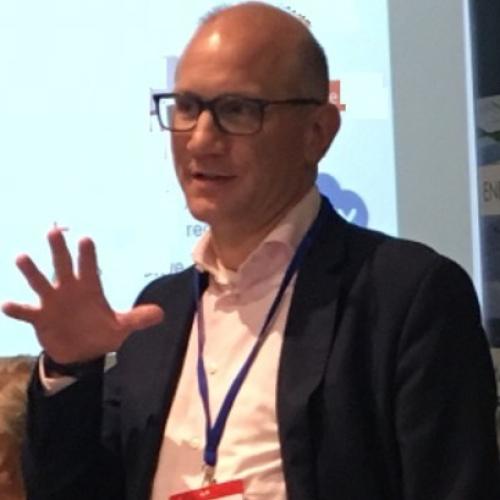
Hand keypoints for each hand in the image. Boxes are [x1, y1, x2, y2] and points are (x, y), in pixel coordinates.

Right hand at [1, 229, 163, 363]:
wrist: (81, 353)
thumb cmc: (101, 332)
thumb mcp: (121, 328)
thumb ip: (138, 319)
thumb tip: (161, 314)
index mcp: (90, 288)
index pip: (89, 267)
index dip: (88, 254)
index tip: (85, 238)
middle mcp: (69, 289)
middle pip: (63, 265)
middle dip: (59, 250)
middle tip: (53, 231)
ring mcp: (52, 302)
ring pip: (40, 282)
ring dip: (32, 271)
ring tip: (22, 257)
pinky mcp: (40, 318)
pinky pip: (26, 311)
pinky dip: (17, 308)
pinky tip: (7, 304)